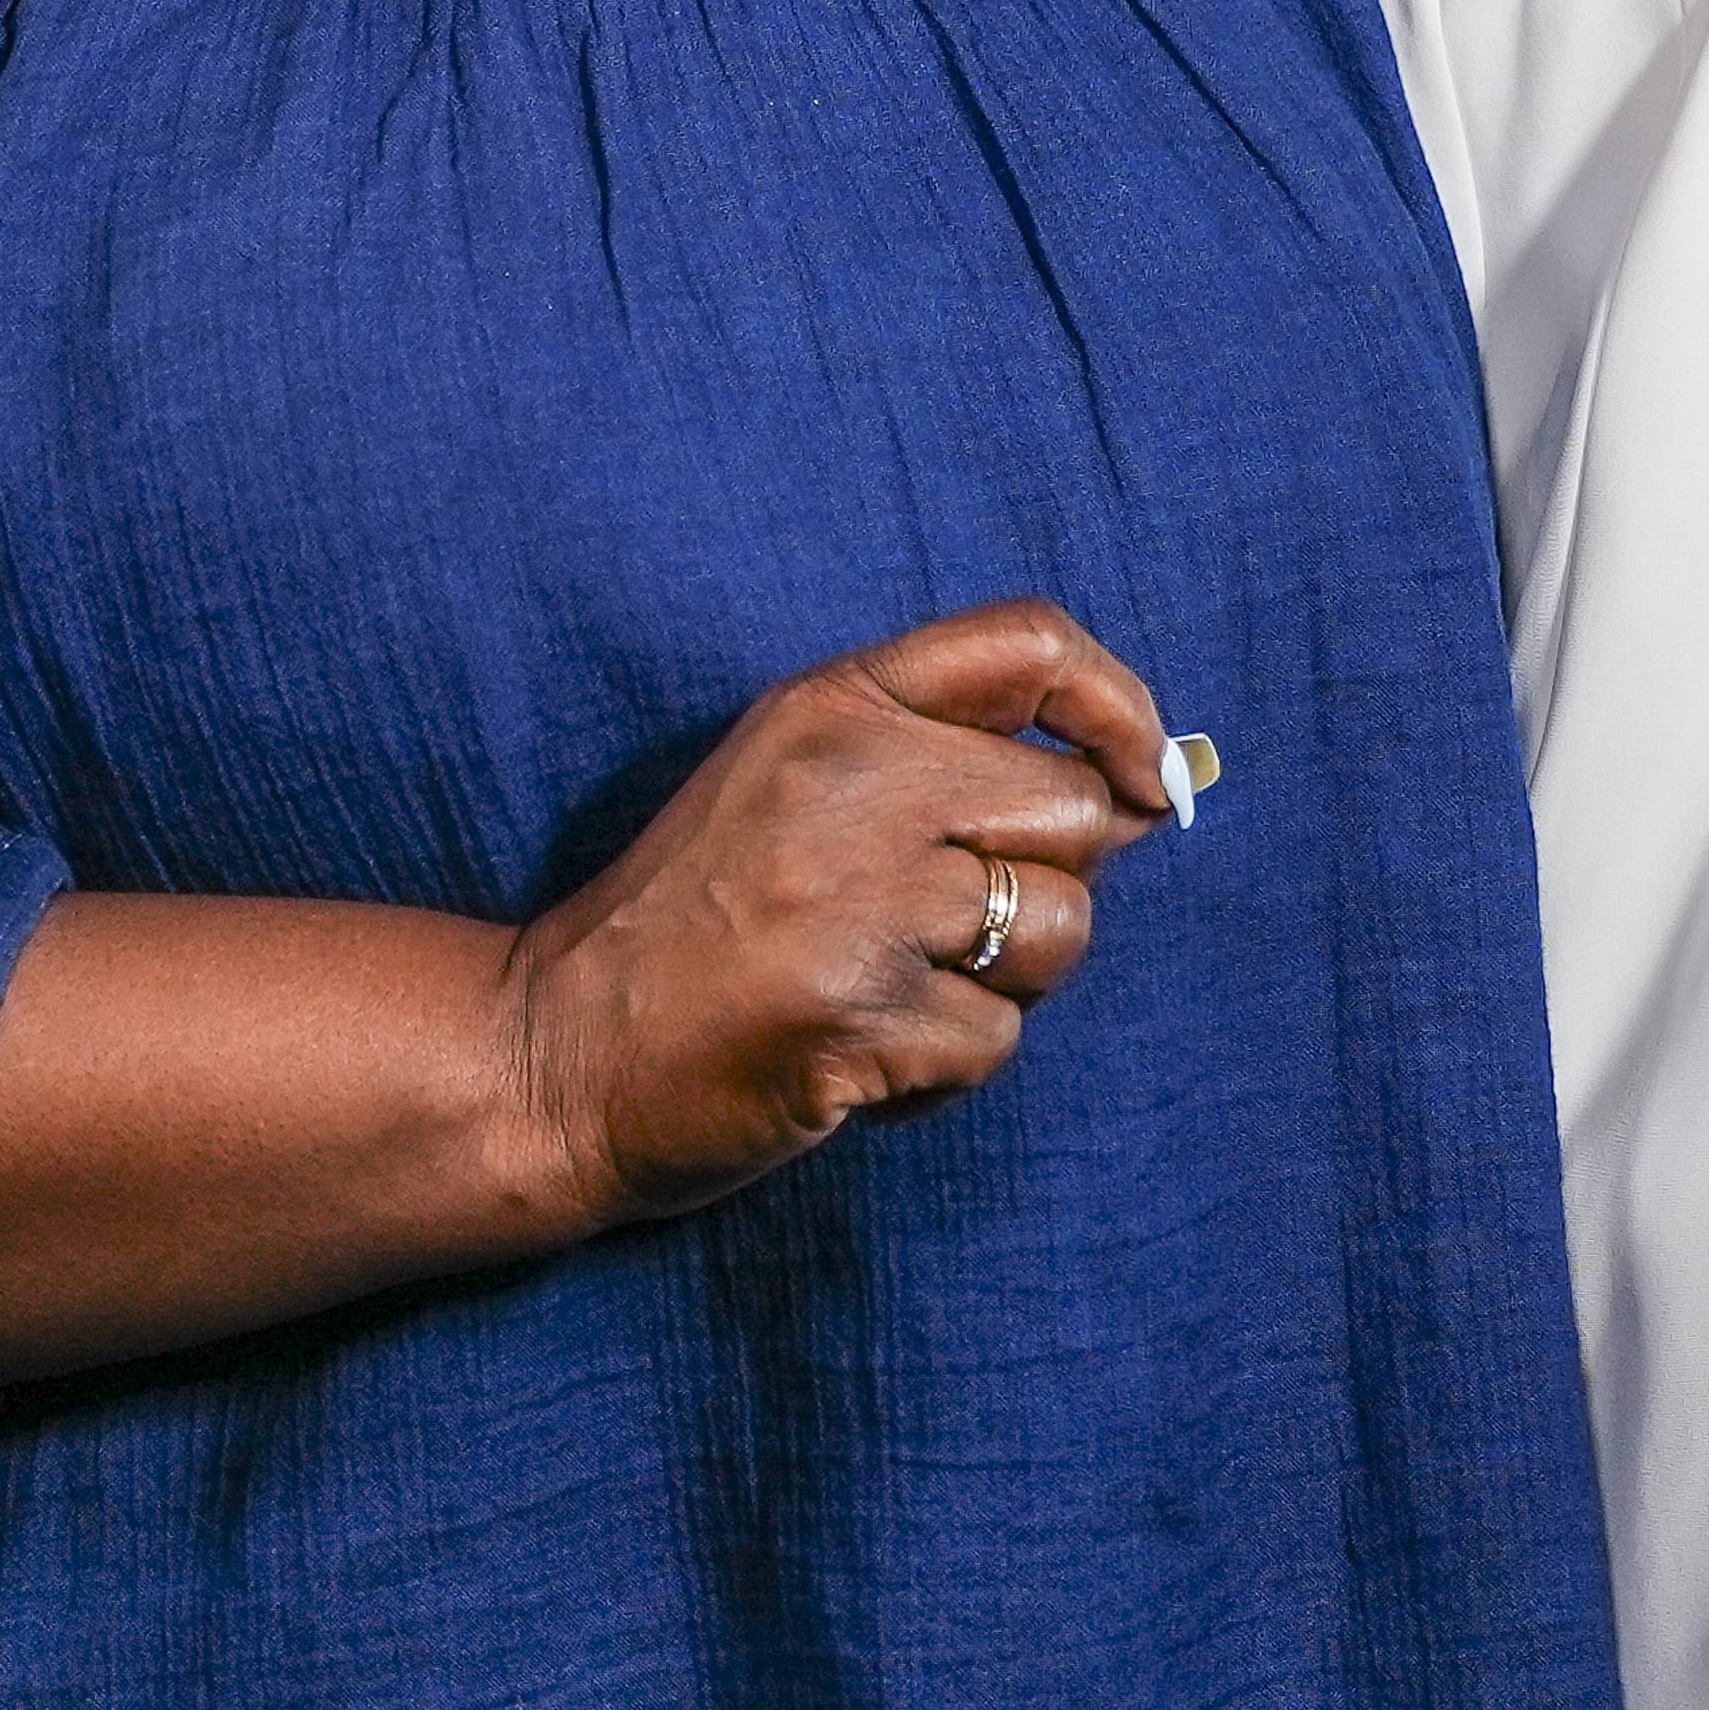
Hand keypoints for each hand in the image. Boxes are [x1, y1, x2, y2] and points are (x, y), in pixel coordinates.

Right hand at [490, 600, 1170, 1225]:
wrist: (554, 1053)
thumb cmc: (693, 918)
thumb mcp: (794, 778)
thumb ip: (945, 754)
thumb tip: (1154, 782)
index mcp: (833, 705)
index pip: (1032, 644)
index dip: (1121, 707)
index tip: (1147, 774)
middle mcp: (851, 784)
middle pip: (1076, 810)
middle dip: (1047, 880)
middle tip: (947, 924)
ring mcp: (856, 904)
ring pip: (1056, 929)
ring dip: (1004, 979)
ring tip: (898, 985)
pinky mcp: (858, 1020)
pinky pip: (996, 1040)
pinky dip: (945, 1065)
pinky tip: (862, 1053)